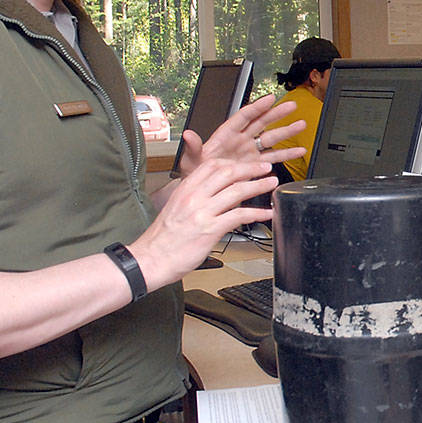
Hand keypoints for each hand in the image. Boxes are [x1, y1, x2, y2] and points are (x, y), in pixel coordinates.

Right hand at [131, 157, 278, 288]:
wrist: (150, 259)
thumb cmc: (163, 239)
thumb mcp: (176, 208)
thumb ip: (196, 198)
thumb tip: (217, 196)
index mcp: (185, 189)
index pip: (212, 165)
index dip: (233, 163)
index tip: (247, 165)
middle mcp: (193, 196)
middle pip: (227, 173)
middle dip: (250, 169)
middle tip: (265, 168)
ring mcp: (202, 212)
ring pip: (236, 191)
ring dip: (258, 186)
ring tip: (271, 184)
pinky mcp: (210, 229)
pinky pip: (239, 216)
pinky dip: (257, 213)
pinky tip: (266, 214)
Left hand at [175, 93, 306, 176]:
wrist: (202, 190)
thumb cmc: (194, 173)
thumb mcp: (191, 160)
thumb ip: (193, 147)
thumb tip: (188, 135)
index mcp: (226, 135)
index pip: (244, 117)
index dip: (257, 107)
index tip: (271, 98)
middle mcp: (240, 141)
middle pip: (262, 123)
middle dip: (277, 114)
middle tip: (292, 106)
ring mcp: (249, 152)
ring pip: (271, 138)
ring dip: (286, 132)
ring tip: (301, 125)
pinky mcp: (255, 165)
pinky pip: (274, 158)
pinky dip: (287, 155)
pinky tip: (298, 151)